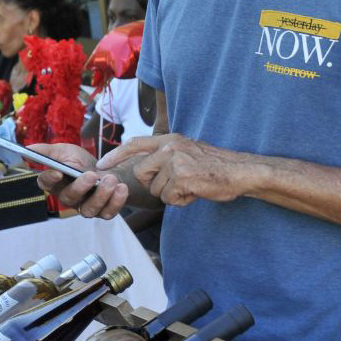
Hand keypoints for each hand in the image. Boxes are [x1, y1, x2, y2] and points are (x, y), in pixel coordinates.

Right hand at [27, 142, 128, 218]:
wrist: (106, 169)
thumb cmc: (81, 161)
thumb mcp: (65, 151)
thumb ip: (48, 151)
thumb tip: (29, 148)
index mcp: (55, 183)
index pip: (45, 183)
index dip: (49, 179)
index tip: (57, 172)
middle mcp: (68, 198)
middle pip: (69, 198)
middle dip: (80, 187)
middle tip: (91, 175)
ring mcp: (85, 207)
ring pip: (89, 209)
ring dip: (101, 195)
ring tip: (112, 179)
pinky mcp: (102, 212)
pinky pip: (107, 213)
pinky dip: (116, 201)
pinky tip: (122, 188)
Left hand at [99, 133, 255, 205]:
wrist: (240, 172)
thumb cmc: (213, 165)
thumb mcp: (186, 150)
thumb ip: (164, 156)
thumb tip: (140, 168)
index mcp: (170, 139)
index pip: (135, 144)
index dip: (116, 155)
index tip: (100, 165)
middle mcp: (170, 147)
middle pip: (140, 173)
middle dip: (154, 184)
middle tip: (178, 182)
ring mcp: (176, 162)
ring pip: (155, 189)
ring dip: (171, 194)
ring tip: (190, 186)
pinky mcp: (183, 178)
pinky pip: (169, 198)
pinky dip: (181, 201)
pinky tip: (195, 192)